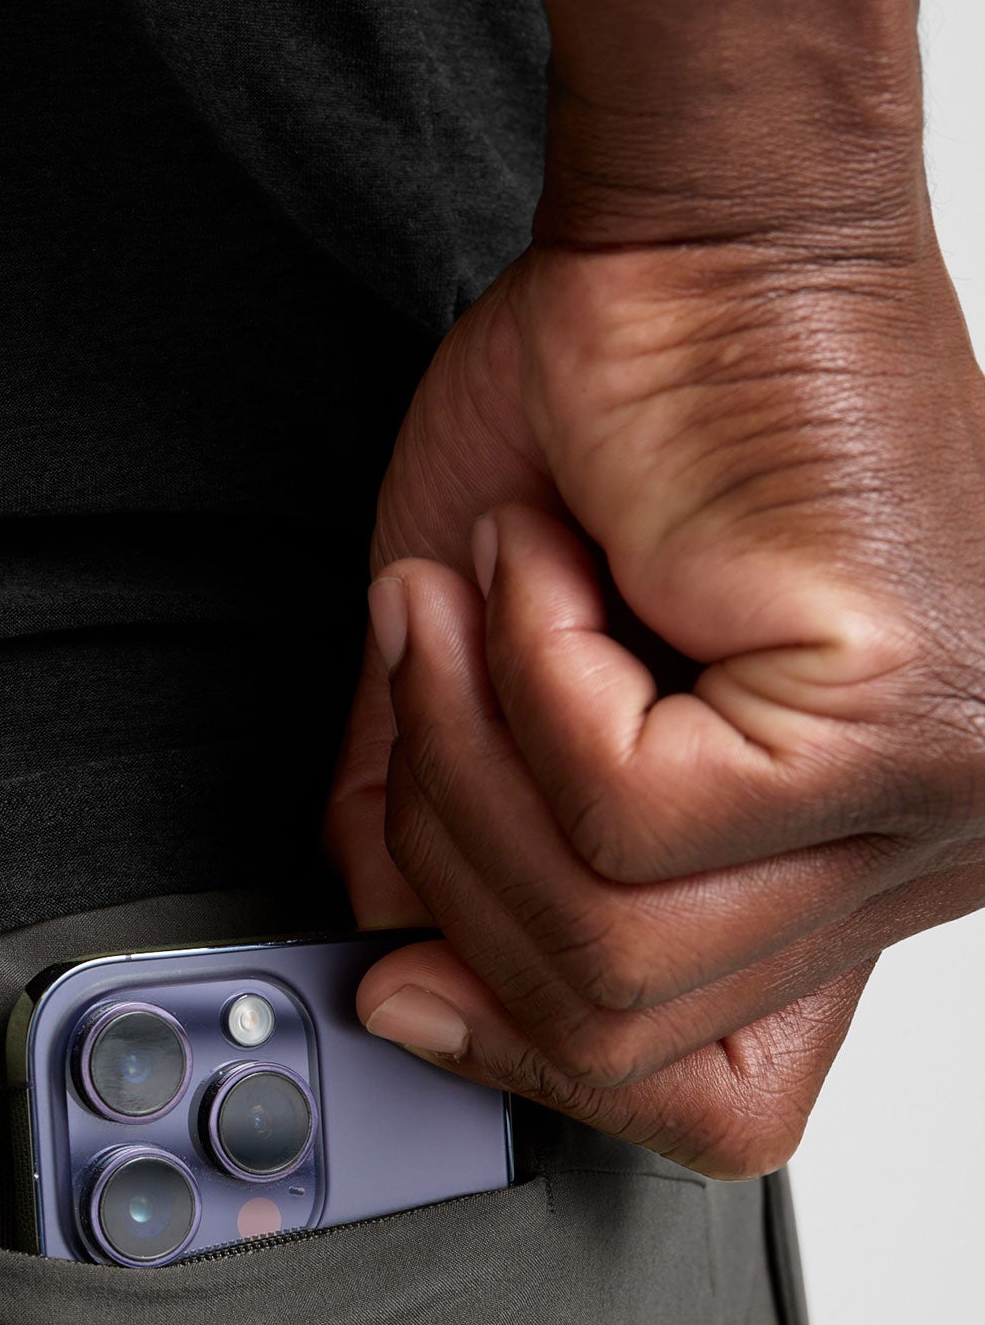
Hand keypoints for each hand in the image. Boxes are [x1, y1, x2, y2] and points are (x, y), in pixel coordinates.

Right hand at [324, 223, 984, 1175]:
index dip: (534, 1060)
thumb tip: (394, 955)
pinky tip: (559, 563)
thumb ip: (455, 836)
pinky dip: (529, 674)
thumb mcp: (491, 672)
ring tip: (481, 595)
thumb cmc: (625, 411)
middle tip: (419, 670)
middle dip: (455, 857)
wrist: (703, 227)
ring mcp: (938, 801)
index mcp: (856, 861)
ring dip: (477, 754)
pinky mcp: (900, 719)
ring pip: (617, 942)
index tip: (407, 978)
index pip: (724, 1097)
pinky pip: (626, 810)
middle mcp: (929, 852)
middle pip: (632, 1028)